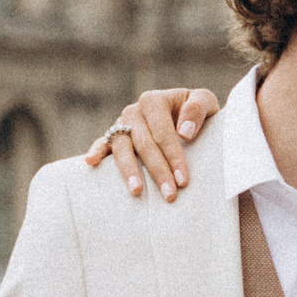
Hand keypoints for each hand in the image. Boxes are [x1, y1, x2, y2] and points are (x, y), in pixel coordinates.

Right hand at [84, 87, 217, 200]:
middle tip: (170, 195)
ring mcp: (121, 125)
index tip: (183, 180)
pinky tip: (91, 163)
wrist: (185, 119)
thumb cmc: (196, 114)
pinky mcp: (113, 139)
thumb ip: (198, 109)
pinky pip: (102, 144)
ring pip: (121, 147)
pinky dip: (96, 152)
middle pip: (143, 143)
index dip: (173, 155)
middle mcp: (134, 111)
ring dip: (129, 170)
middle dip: (157, 170)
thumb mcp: (205, 103)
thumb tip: (184, 131)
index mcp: (153, 100)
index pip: (162, 131)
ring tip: (138, 191)